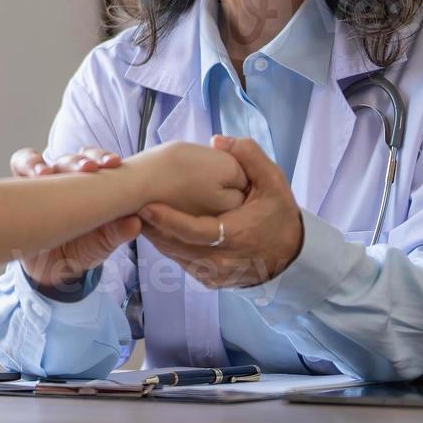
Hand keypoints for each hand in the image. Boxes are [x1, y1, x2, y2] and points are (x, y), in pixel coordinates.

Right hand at [8, 148, 139, 289]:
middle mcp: (64, 179)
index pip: (95, 160)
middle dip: (80, 160)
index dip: (103, 157)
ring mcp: (40, 183)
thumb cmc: (81, 249)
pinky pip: (19, 167)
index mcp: (90, 185)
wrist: (52, 270)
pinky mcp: (19, 189)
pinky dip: (26, 166)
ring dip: (45, 163)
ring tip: (46, 173)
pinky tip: (32, 175)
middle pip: (71, 158)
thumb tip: (135, 222)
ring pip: (41, 160)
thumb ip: (117, 233)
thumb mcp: (101, 244)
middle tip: (89, 169)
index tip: (113, 164)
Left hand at [137, 135, 304, 288]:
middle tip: (131, 204)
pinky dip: (168, 246)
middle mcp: (222, 261)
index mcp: (236, 236)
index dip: (168, 220)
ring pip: (175, 255)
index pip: (194, 231)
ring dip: (156, 236)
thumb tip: (217, 141)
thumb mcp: (273, 180)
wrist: (290, 254)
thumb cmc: (277, 213)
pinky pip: (182, 263)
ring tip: (138, 214)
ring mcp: (214, 274)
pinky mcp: (210, 281)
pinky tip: (157, 228)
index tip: (146, 205)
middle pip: (176, 245)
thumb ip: (249, 156)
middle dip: (152, 226)